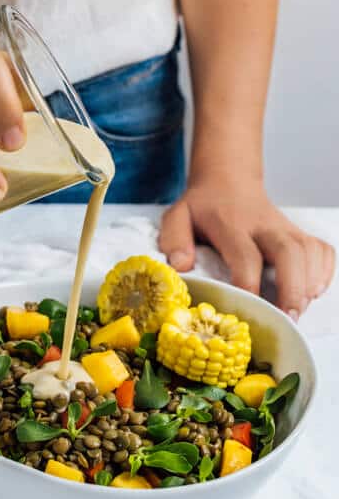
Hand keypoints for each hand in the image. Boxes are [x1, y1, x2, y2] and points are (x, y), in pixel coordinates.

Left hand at [158, 176, 334, 318]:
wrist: (227, 181)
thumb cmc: (202, 208)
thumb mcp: (177, 216)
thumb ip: (174, 239)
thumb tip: (181, 266)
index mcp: (231, 223)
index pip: (245, 255)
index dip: (249, 284)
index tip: (249, 307)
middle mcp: (263, 224)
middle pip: (289, 251)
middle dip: (292, 287)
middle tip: (288, 317)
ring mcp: (285, 227)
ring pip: (309, 251)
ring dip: (308, 284)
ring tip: (297, 312)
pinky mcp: (299, 233)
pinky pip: (322, 250)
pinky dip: (324, 272)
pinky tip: (313, 291)